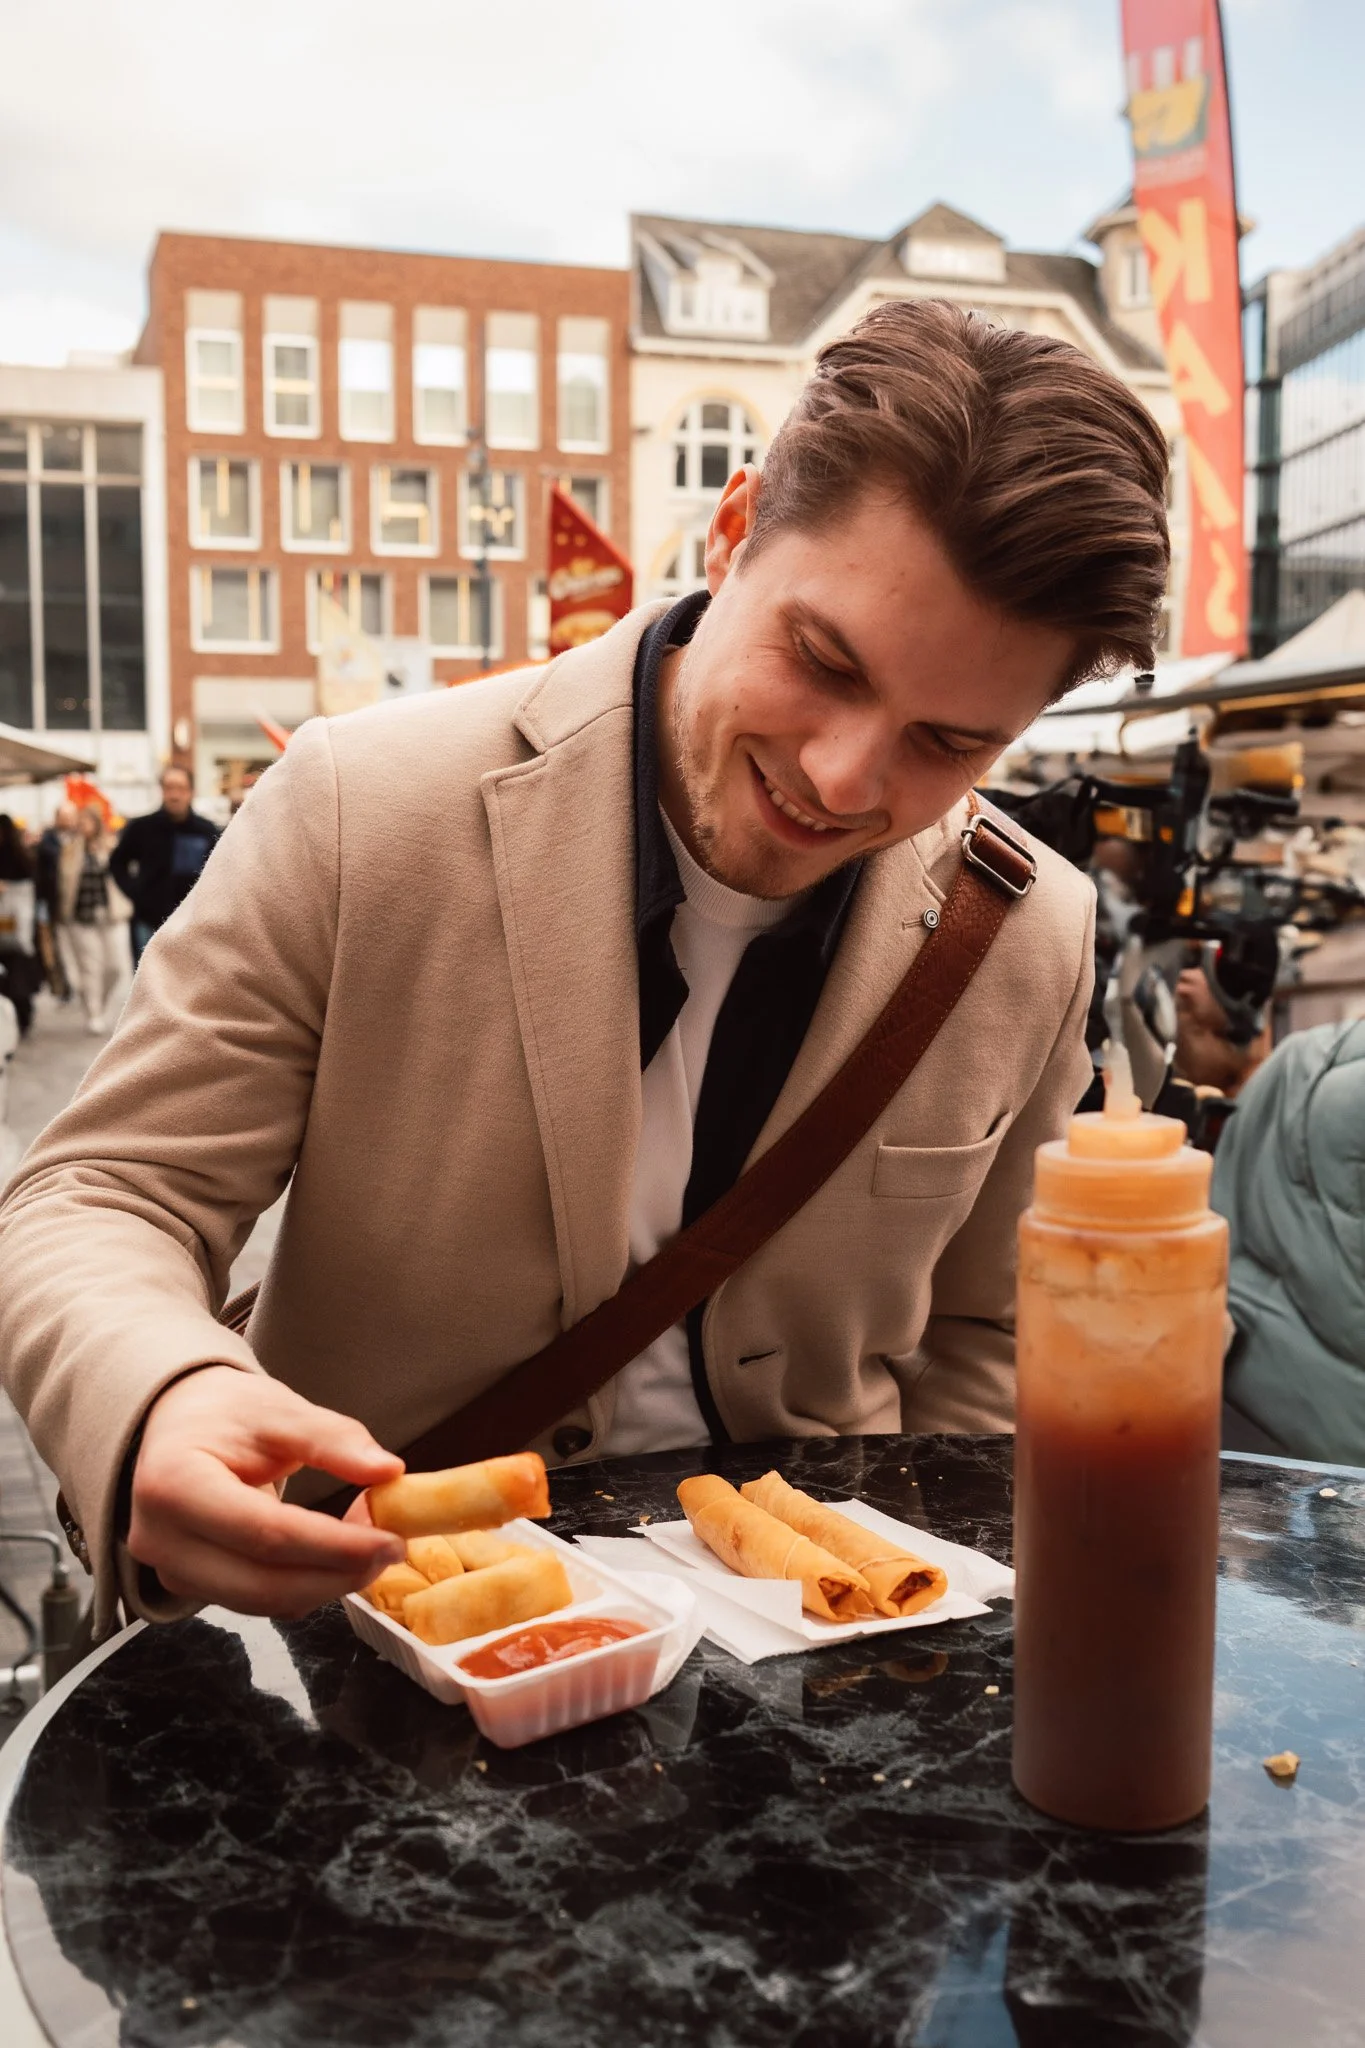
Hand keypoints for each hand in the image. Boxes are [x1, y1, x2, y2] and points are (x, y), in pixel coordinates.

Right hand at [129, 1366, 406, 1617]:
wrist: (176, 1425)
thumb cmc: (223, 1413)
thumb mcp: (278, 1410)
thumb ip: (332, 1439)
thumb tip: (387, 1470)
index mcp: (174, 1485)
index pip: (264, 1532)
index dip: (334, 1545)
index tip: (389, 1540)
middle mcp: (161, 1539)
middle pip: (261, 1583)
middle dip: (336, 1575)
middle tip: (392, 1551)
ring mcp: (171, 1570)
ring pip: (260, 1601)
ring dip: (324, 1584)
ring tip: (370, 1549)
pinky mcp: (190, 1585)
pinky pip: (255, 1599)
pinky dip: (303, 1584)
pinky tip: (336, 1557)